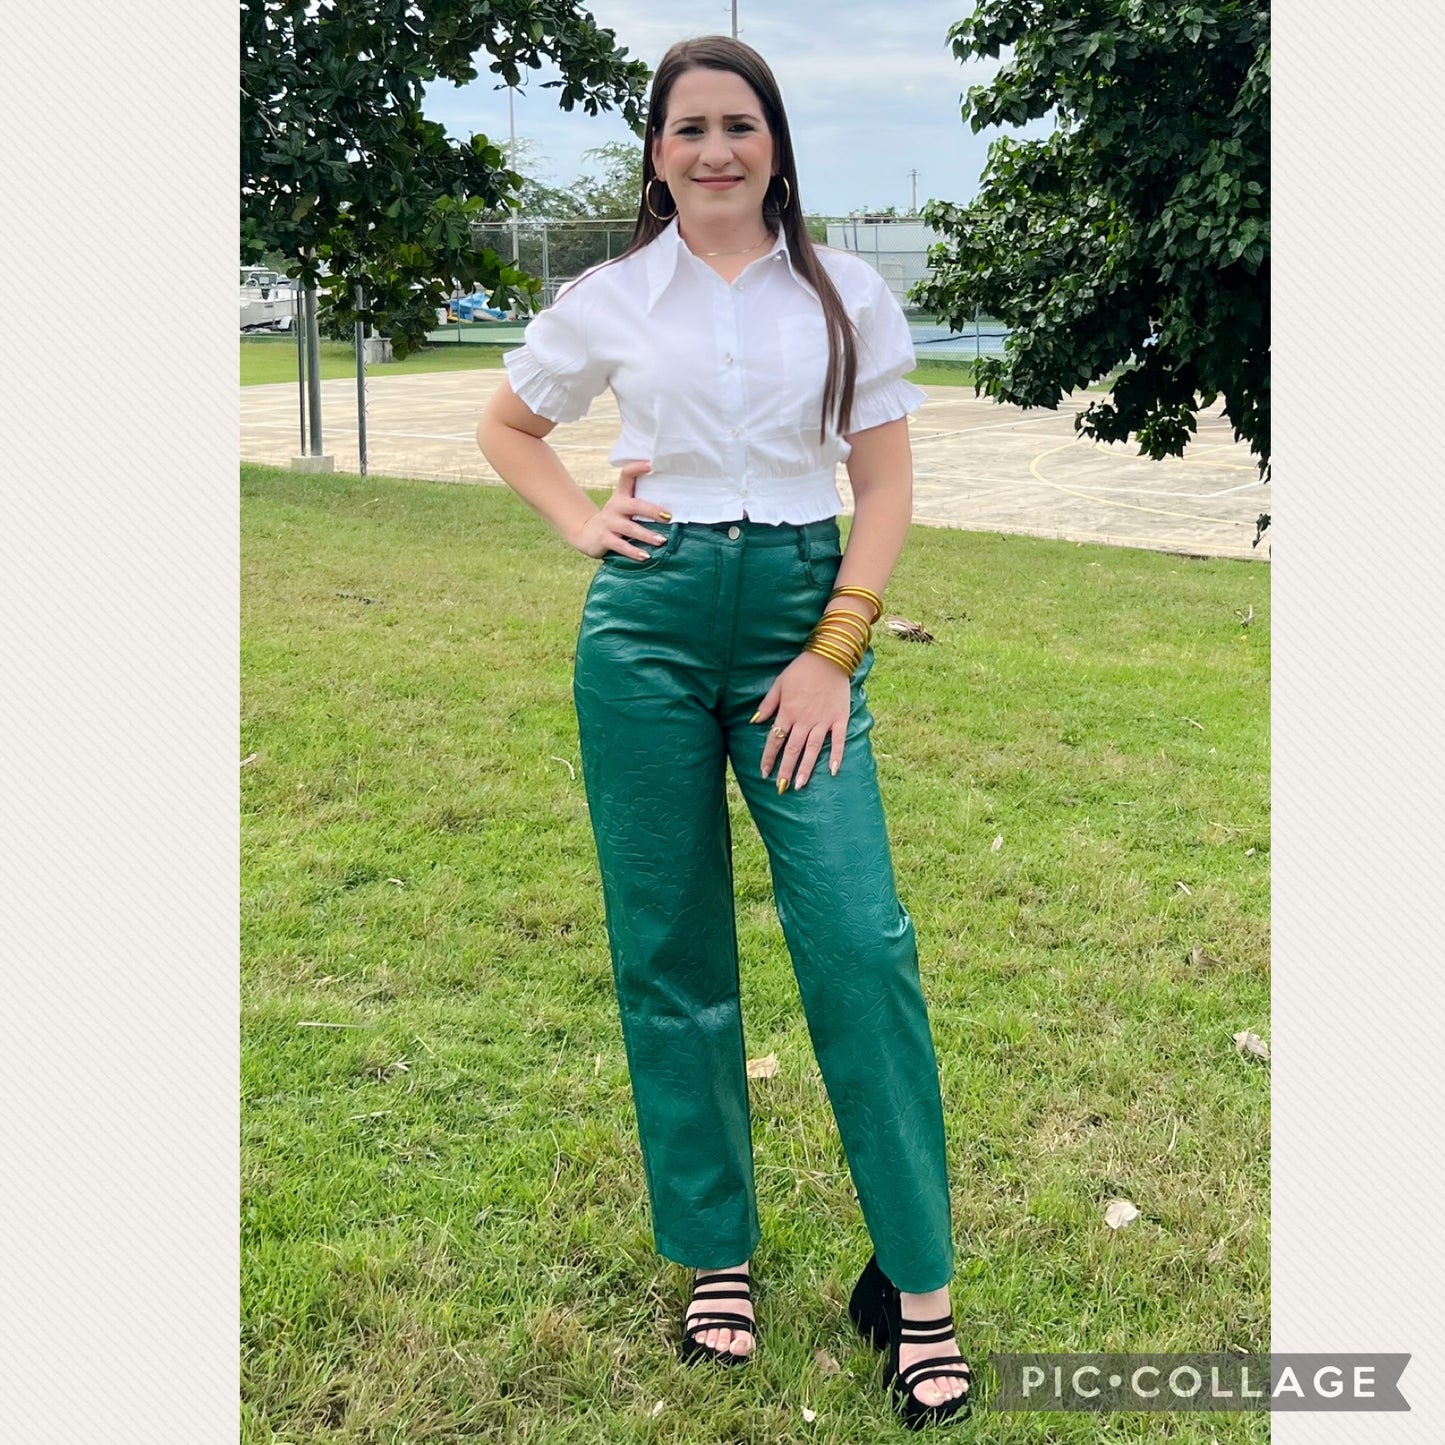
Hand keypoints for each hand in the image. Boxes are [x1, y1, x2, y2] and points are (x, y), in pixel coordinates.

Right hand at [570, 460, 669, 558]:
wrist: (587, 534)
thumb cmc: (615, 520)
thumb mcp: (624, 507)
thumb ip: (641, 504)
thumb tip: (673, 509)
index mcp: (621, 495)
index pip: (626, 475)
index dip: (637, 468)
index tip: (651, 464)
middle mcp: (615, 506)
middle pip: (634, 505)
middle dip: (652, 511)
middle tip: (668, 516)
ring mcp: (609, 523)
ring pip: (630, 528)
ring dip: (647, 535)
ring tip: (662, 540)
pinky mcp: (604, 538)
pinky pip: (621, 546)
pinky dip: (634, 552)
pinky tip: (646, 557)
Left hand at [752, 651, 850, 790]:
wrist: (828, 658)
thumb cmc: (801, 669)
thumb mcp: (779, 683)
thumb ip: (768, 704)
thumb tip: (755, 721)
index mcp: (787, 712)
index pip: (775, 740)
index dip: (768, 757)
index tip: (764, 772)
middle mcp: (804, 720)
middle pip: (792, 750)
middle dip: (785, 770)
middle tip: (781, 788)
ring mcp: (823, 721)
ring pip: (812, 749)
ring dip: (806, 768)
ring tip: (800, 785)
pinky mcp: (839, 718)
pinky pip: (837, 740)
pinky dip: (836, 755)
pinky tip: (833, 771)